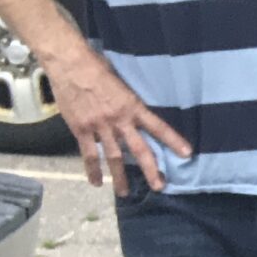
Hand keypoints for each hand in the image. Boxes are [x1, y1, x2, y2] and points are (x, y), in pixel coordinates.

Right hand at [50, 47, 189, 192]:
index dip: (173, 140)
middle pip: (138, 149)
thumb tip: (137, 111)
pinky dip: (92, 170)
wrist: (69, 63)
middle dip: (150, 169)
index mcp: (132, 105)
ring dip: (119, 177)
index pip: (157, 126)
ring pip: (113, 157)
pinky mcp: (81, 129)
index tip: (187, 154)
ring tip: (124, 193)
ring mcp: (99, 126)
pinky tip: (95, 182)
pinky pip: (88, 154)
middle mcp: (118, 119)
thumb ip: (130, 100)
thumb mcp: (122, 81)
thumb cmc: (97, 66)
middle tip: (159, 186)